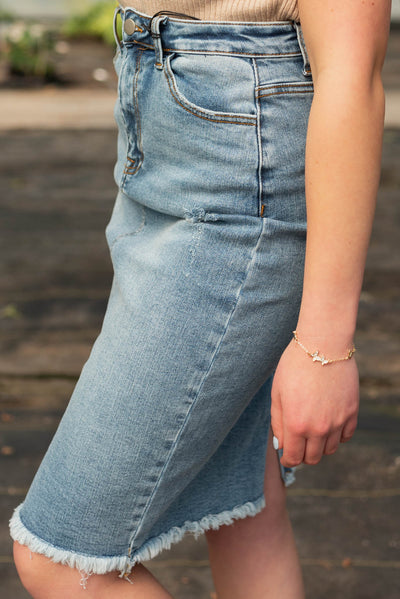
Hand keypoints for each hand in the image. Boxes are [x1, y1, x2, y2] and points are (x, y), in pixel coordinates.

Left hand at [270, 338, 358, 466]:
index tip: (286, 454)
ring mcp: (338, 421)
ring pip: (330, 450)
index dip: (288, 459)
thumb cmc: (294, 366)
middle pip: (313, 458)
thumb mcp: (277, 393)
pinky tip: (329, 424)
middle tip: (298, 442)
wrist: (323, 345)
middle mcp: (319, 428)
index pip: (293, 458)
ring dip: (320, 446)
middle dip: (303, 455)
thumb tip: (281, 445)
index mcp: (296, 424)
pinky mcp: (352, 412)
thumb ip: (278, 422)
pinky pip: (346, 436)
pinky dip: (337, 436)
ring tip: (312, 431)